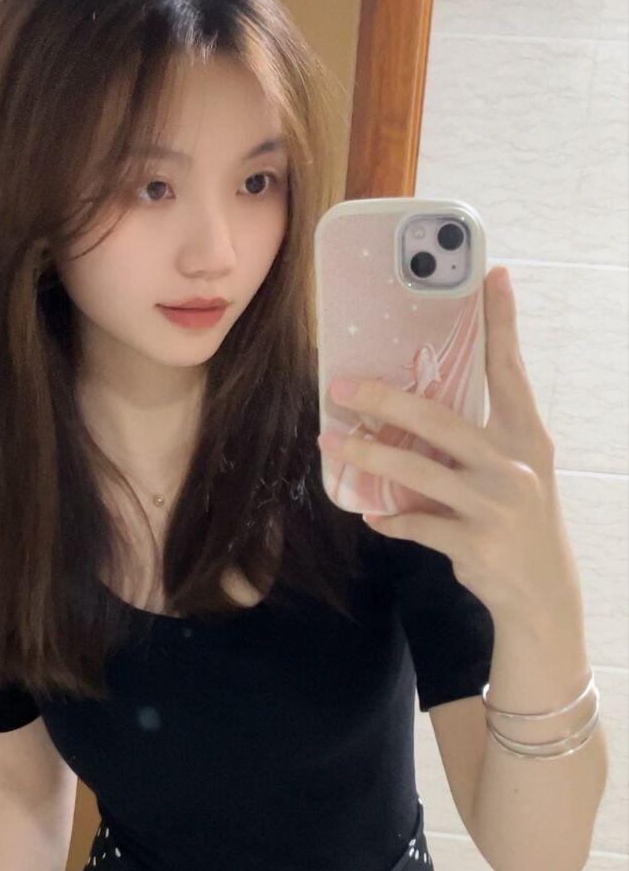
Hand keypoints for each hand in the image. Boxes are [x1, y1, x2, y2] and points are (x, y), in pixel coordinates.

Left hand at [317, 267, 581, 620]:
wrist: (541, 593)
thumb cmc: (519, 520)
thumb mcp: (516, 471)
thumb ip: (477, 441)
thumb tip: (414, 409)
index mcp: (526, 437)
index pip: (510, 370)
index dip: (501, 324)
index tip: (492, 277)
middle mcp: (513, 465)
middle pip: (440, 419)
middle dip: (385, 400)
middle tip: (342, 387)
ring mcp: (494, 505)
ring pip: (417, 472)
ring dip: (367, 457)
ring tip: (331, 444)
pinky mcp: (473, 543)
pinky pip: (415, 523)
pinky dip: (389, 518)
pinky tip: (371, 513)